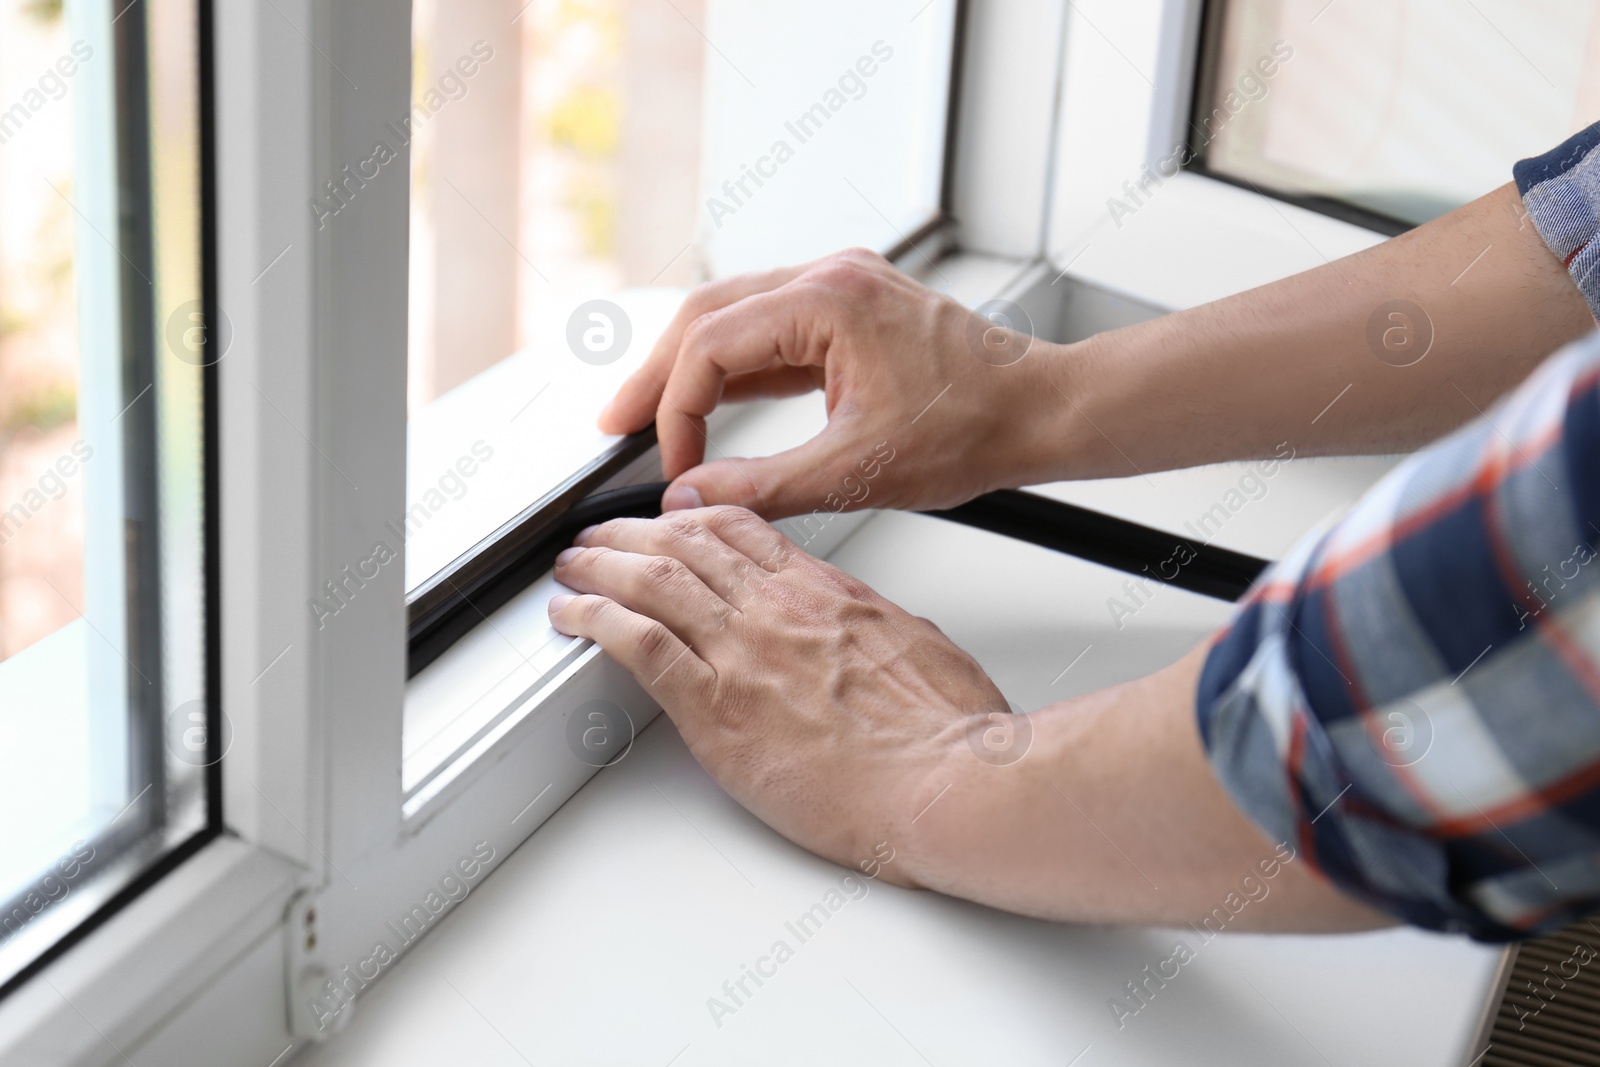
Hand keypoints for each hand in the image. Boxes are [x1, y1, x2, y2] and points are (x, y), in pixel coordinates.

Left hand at [547, 504, 1001, 880]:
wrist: (946, 783)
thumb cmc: (947, 732)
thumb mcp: (920, 646)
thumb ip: (876, 627)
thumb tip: (868, 627)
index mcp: (826, 592)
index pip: (741, 531)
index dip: (692, 518)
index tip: (670, 521)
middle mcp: (777, 609)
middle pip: (685, 544)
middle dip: (632, 534)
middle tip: (602, 537)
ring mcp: (743, 652)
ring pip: (651, 580)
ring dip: (599, 566)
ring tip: (572, 566)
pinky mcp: (717, 707)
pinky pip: (638, 643)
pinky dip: (595, 619)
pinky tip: (572, 614)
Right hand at [599, 248, 1072, 518]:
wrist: (1044, 412)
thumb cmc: (977, 428)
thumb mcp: (858, 472)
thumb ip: (763, 487)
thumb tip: (692, 498)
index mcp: (829, 301)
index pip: (711, 346)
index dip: (676, 411)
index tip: (671, 467)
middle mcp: (830, 277)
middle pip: (707, 315)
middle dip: (658, 373)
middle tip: (615, 422)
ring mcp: (842, 287)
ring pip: (735, 316)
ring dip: (691, 367)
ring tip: (649, 415)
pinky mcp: (852, 309)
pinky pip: (773, 330)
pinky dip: (737, 368)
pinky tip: (712, 404)